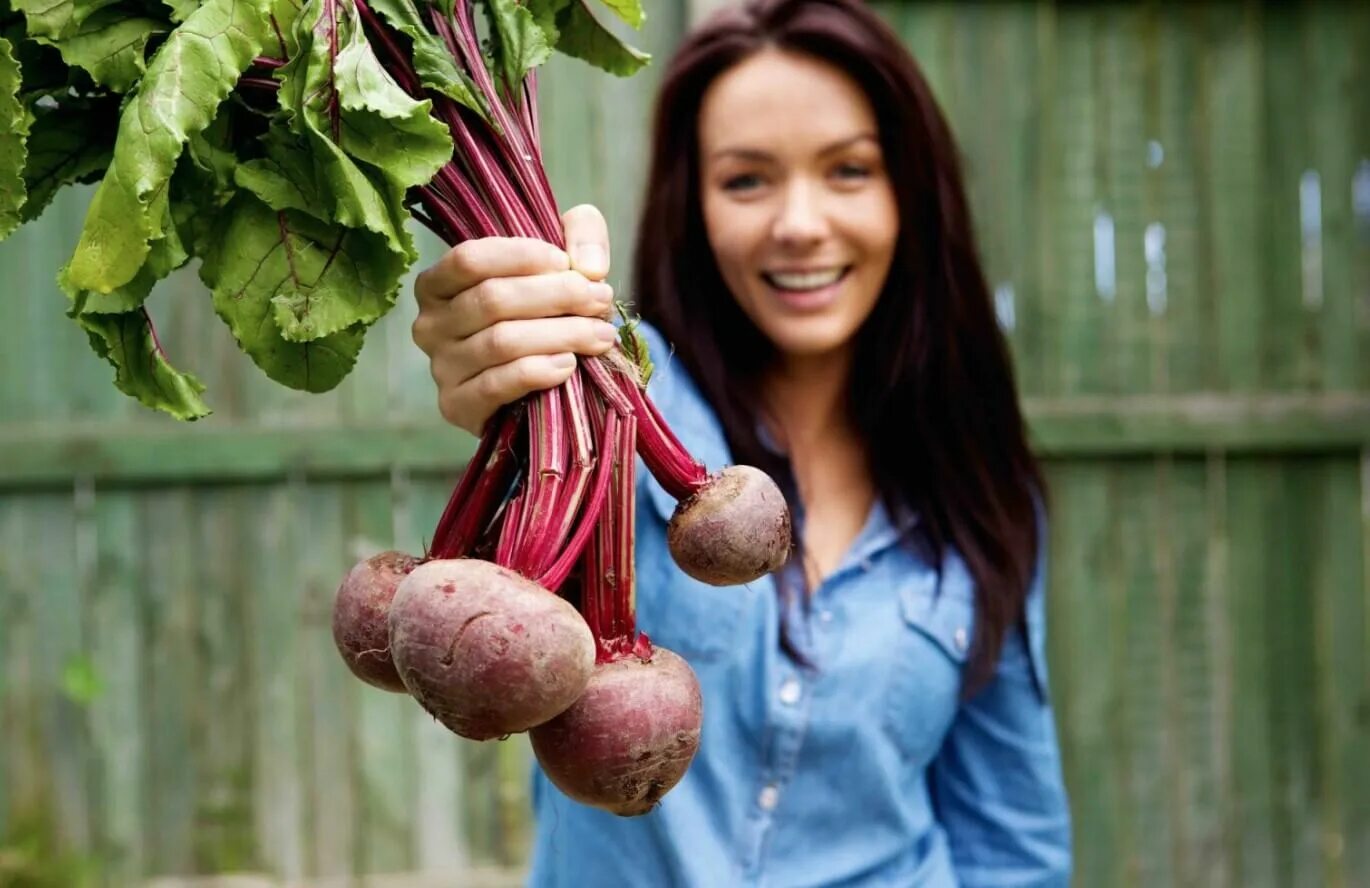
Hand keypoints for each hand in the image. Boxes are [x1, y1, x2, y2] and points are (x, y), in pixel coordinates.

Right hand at [412, 205, 618, 435]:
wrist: (538, 386)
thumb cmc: (543, 313)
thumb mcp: (562, 259)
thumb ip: (580, 234)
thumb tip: (589, 266)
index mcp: (439, 283)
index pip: (470, 259)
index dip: (522, 256)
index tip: (566, 263)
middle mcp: (430, 324)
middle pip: (492, 299)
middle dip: (557, 296)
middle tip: (600, 299)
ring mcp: (441, 368)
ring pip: (502, 342)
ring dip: (561, 335)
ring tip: (600, 335)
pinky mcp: (457, 405)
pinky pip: (497, 384)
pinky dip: (538, 372)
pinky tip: (568, 364)